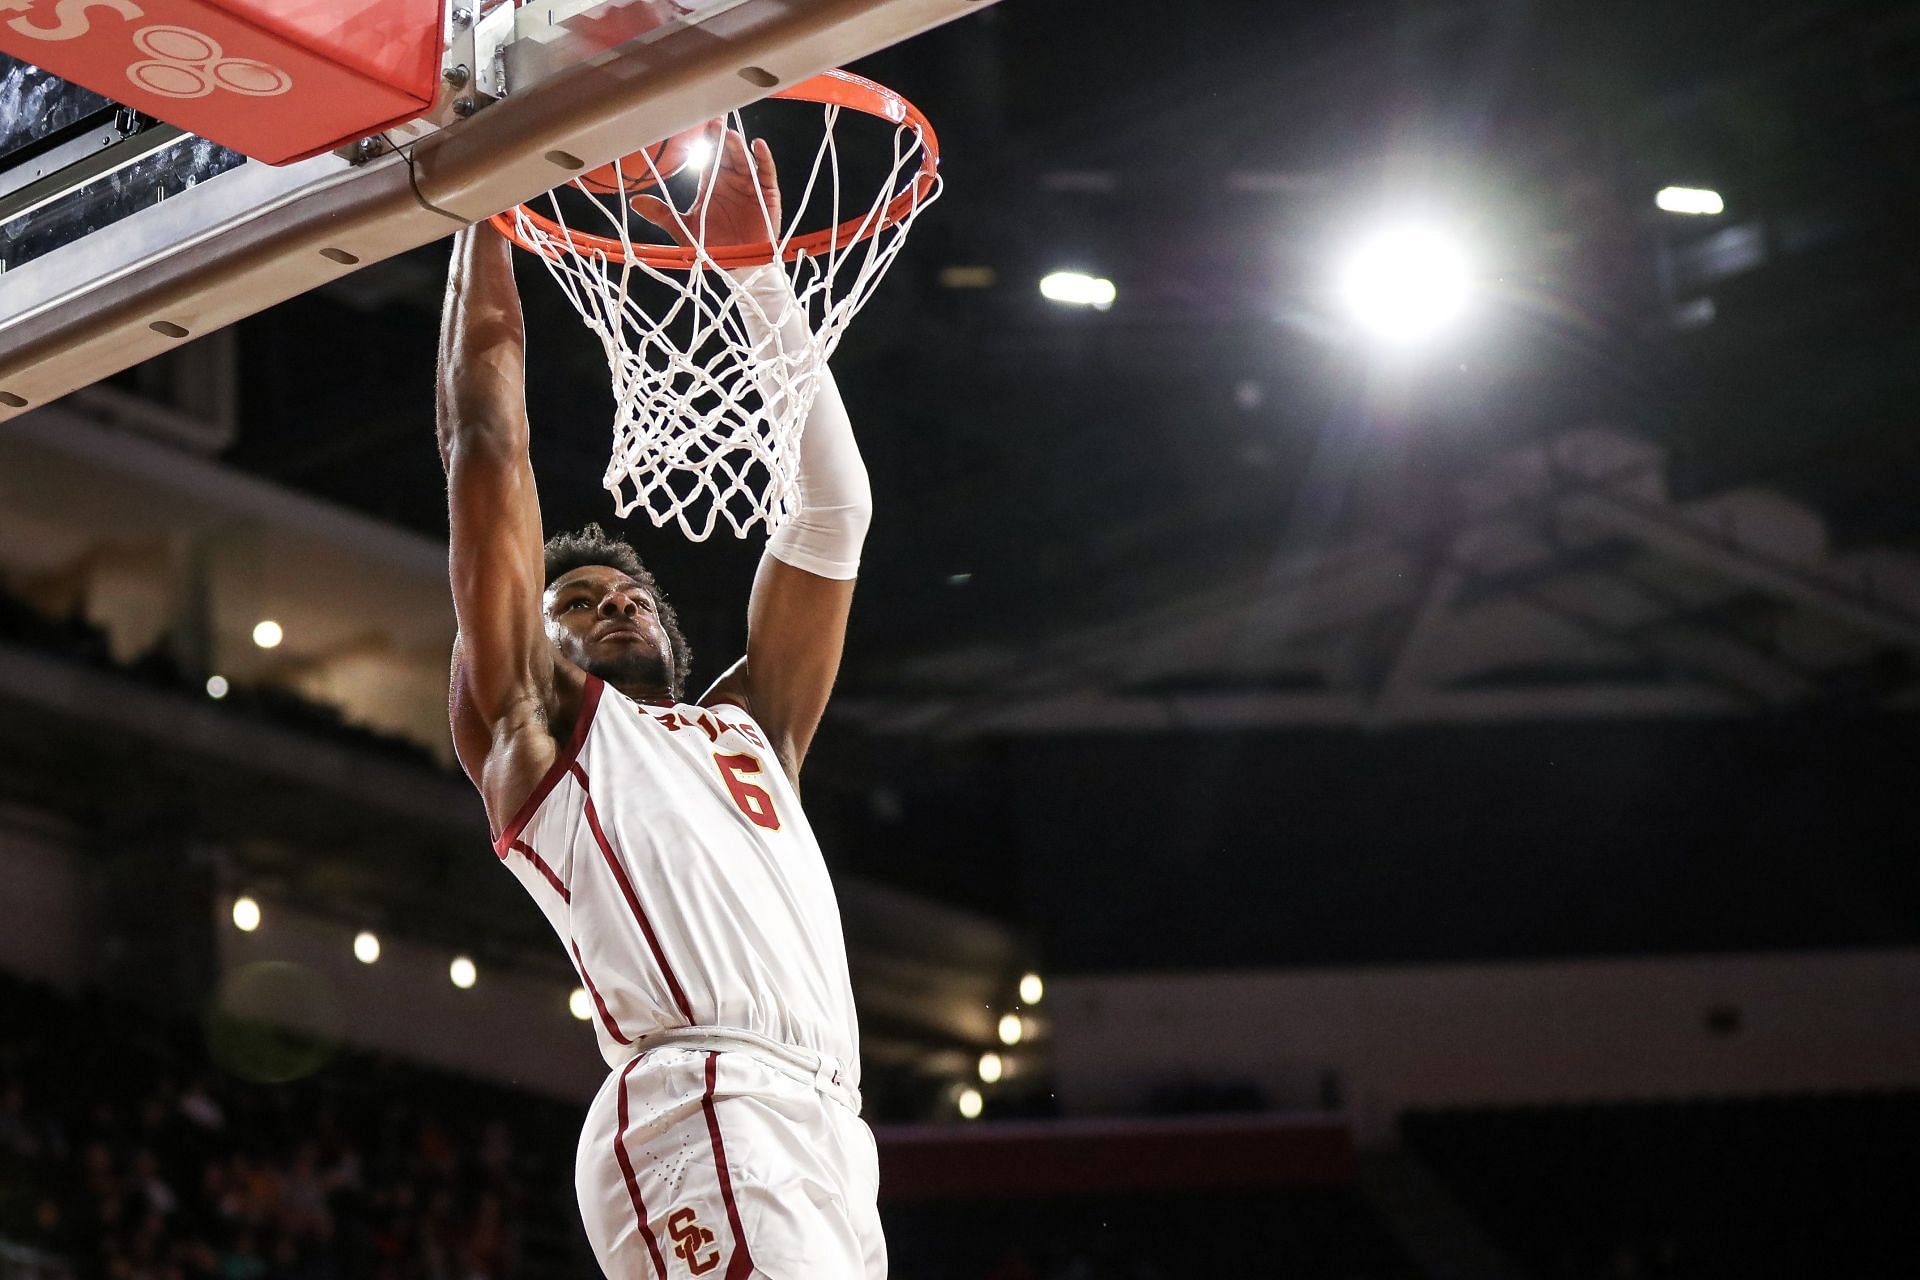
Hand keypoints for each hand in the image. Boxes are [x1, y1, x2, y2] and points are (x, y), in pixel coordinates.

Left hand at [630, 129, 781, 249]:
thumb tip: (635, 202)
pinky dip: (763, 158)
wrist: (736, 266)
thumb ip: (662, 214)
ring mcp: (749, 185)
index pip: (707, 156)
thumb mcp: (684, 229)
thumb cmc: (713, 247)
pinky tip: (757, 146)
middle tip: (713, 122)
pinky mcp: (767, 194)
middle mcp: (730, 180)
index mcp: (711, 184)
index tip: (695, 125)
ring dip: (736, 146)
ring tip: (729, 135)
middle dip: (720, 137)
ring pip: (743, 159)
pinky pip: (766, 172)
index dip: (703, 141)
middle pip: (726, 153)